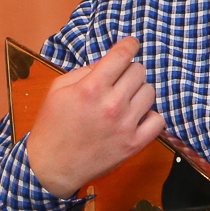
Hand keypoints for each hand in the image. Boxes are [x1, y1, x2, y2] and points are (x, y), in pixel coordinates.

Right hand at [26, 37, 165, 197]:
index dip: (129, 44)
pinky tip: (135, 117)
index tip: (131, 44)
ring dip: (138, 92)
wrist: (51, 166)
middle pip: (139, 71)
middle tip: (117, 81)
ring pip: (150, 92)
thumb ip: (86, 71)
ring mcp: (125, 125)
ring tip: (123, 101)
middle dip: (129, 71)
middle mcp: (112, 104)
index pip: (122, 55)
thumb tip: (110, 61)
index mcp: (91, 88)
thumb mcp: (59, 90)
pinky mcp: (133, 144)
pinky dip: (150, 116)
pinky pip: (158, 120)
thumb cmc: (53, 126)